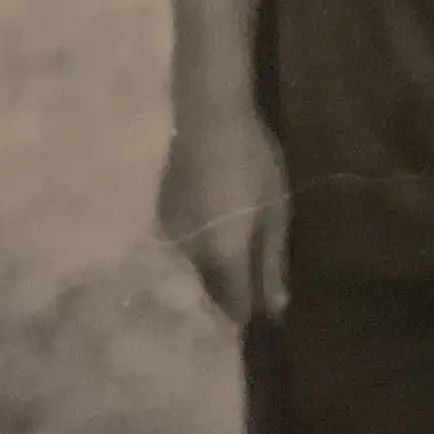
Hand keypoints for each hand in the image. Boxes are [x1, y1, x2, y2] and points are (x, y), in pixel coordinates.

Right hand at [156, 104, 291, 326]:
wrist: (205, 112)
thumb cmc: (251, 158)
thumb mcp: (274, 209)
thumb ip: (271, 262)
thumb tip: (276, 311)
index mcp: (222, 254)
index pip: (231, 308)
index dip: (244, 321)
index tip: (255, 322)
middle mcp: (188, 255)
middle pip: (205, 296)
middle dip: (222, 304)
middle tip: (242, 302)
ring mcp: (168, 238)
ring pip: (188, 276)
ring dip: (204, 281)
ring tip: (223, 278)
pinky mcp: (157, 221)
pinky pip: (177, 254)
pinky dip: (190, 258)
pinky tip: (204, 247)